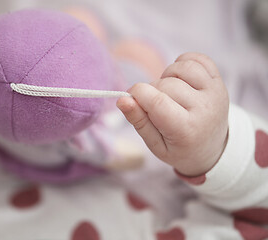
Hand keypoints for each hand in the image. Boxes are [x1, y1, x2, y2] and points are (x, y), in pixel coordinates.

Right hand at [117, 53, 228, 175]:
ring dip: (167, 76)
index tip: (131, 97)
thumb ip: (138, 121)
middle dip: (151, 90)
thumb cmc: (180, 148)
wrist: (211, 148)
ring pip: (182, 68)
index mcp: (186, 130)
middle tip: (154, 104)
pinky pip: (198, 59)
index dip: (137, 93)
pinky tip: (179, 78)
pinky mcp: (219, 82)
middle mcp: (204, 109)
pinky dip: (183, 63)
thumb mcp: (155, 145)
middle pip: (166, 84)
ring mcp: (215, 92)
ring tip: (167, 91)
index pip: (157, 101)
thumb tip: (122, 99)